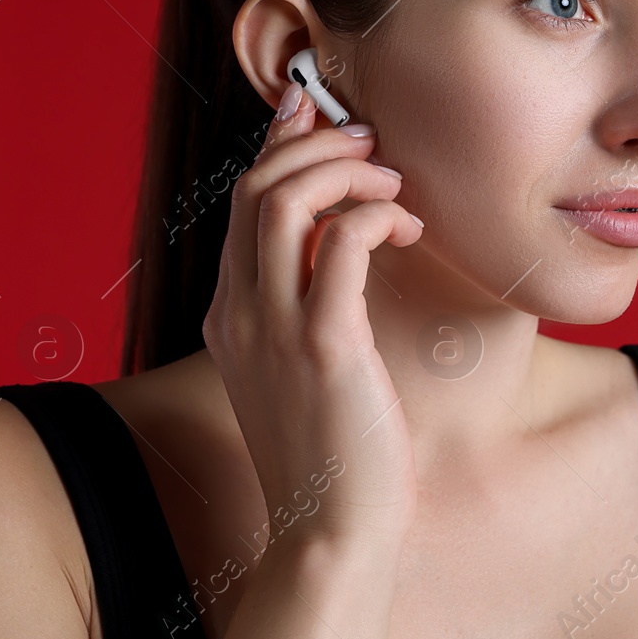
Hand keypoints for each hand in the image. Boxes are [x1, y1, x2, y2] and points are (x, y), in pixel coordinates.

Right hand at [202, 84, 423, 560]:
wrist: (332, 531)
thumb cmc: (336, 447)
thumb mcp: (306, 367)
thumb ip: (308, 304)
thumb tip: (339, 245)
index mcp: (230, 313)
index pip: (240, 200)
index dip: (278, 142)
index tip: (316, 107)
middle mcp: (239, 311)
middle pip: (254, 186)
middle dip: (314, 143)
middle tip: (371, 142)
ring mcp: (273, 327)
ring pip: (282, 200)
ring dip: (343, 171)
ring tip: (391, 183)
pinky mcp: (323, 345)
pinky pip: (340, 242)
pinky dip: (374, 215)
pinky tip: (407, 227)